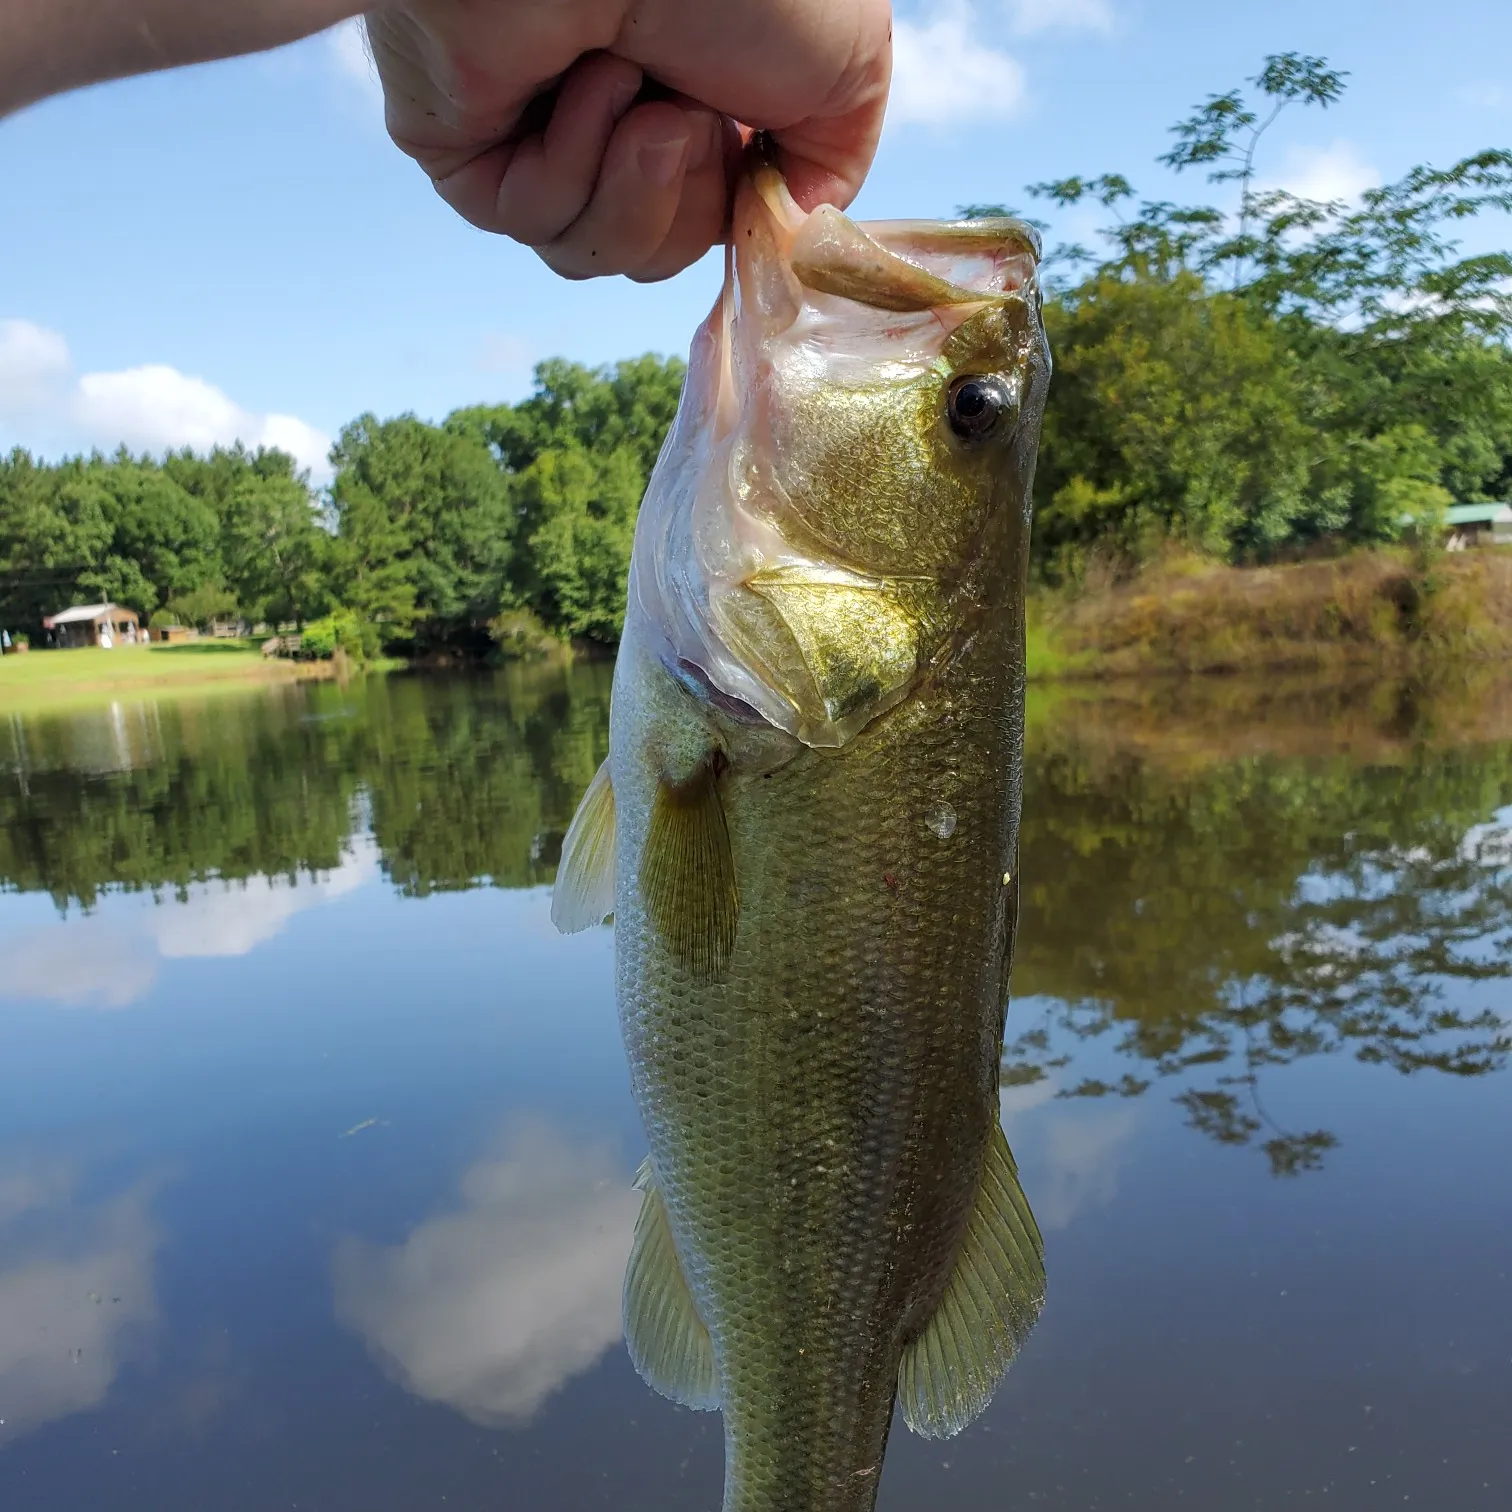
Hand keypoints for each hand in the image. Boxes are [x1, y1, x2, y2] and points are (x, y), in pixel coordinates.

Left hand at [365, 0, 891, 280]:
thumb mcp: (846, 72)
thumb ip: (832, 170)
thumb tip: (793, 236)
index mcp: (699, 98)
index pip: (713, 225)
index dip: (736, 217)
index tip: (754, 174)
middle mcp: (616, 117)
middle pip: (656, 254)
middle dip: (688, 205)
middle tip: (685, 113)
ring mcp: (537, 133)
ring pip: (593, 255)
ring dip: (634, 190)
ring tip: (638, 98)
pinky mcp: (469, 148)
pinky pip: (533, 223)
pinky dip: (567, 165)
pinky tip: (573, 82)